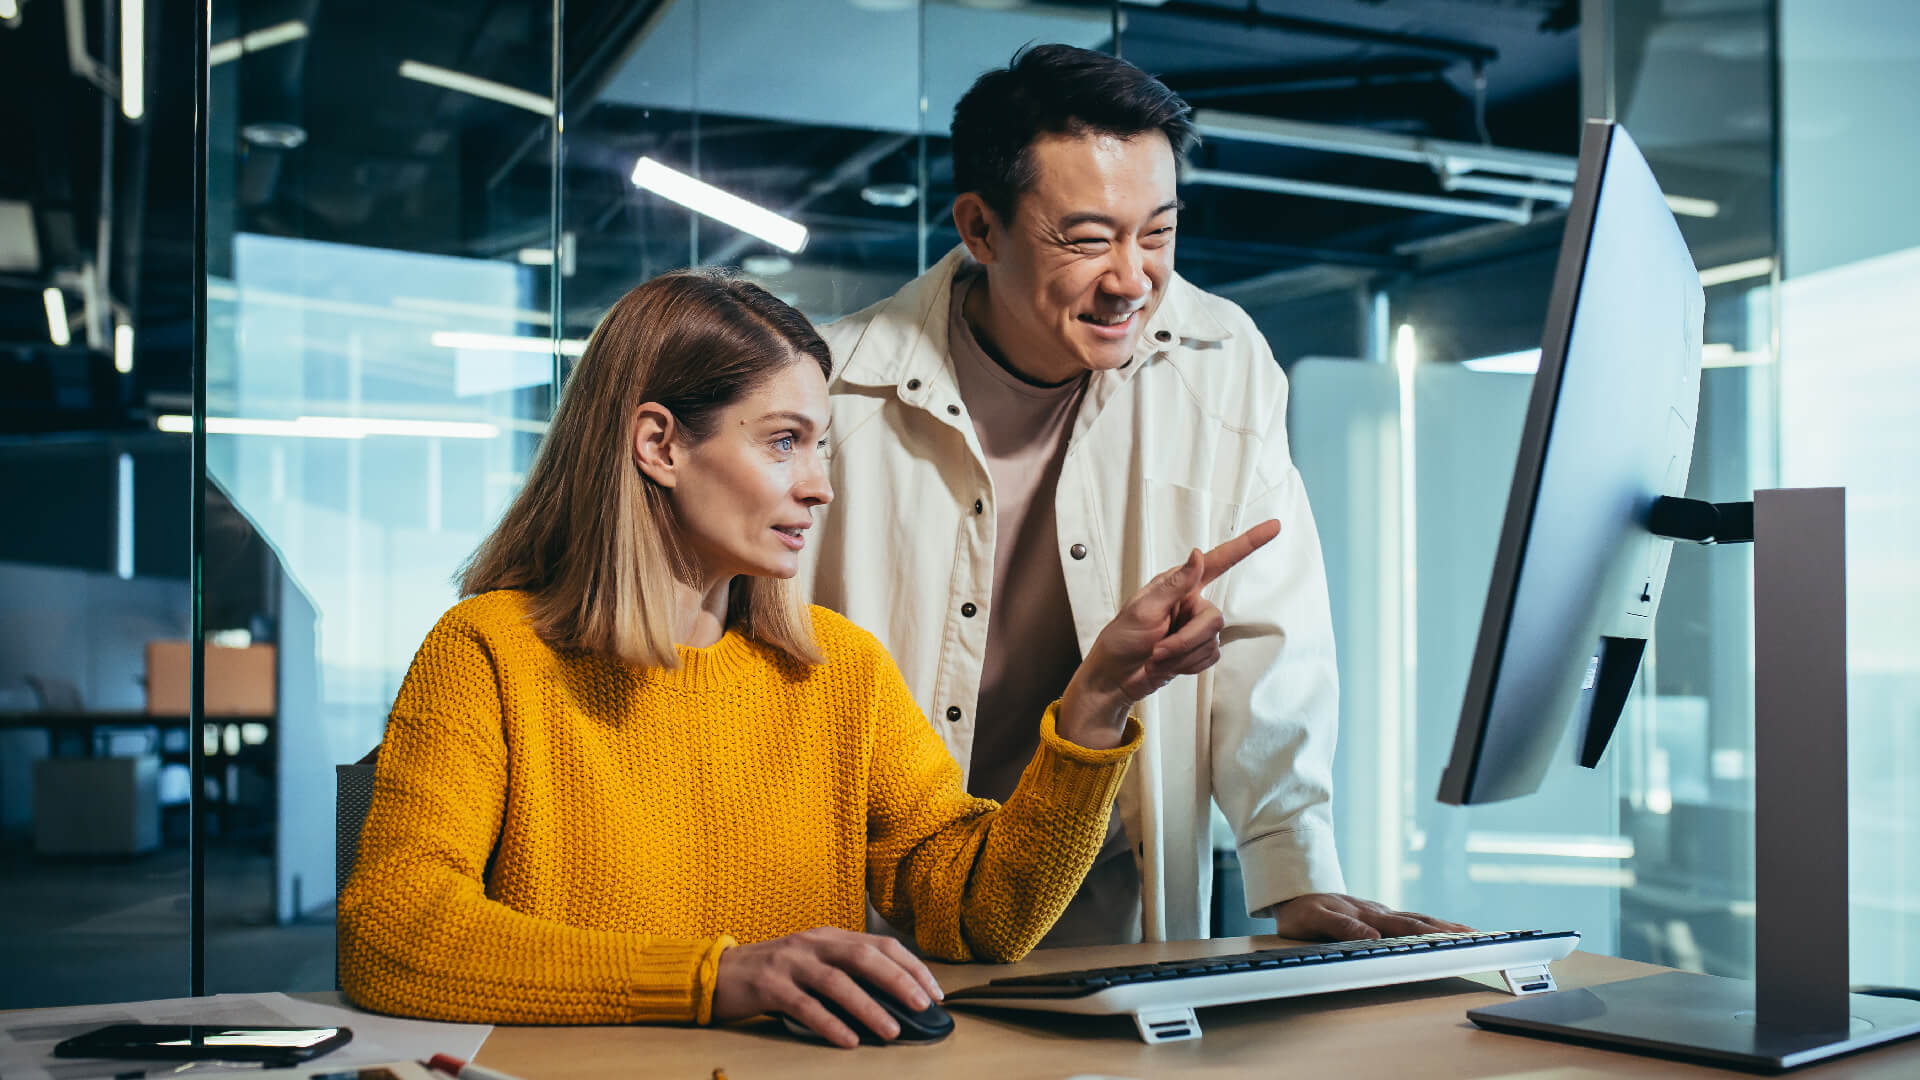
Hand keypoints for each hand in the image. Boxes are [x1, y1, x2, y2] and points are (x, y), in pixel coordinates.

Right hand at [709, 927, 943, 1048]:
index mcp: (829, 936)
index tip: (935, 990)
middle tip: (922, 1005)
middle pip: (864, 957)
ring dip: (869, 1007)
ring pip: (838, 982)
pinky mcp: (769, 986)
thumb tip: (892, 999)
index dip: (911, 966)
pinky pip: (805, 1006)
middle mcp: (813, 944)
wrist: (718, 973)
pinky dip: (830, 1023)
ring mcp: (790, 963)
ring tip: (891, 1030)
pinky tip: (848, 1040)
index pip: (880, 944)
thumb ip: (845, 971)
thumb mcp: (812, 962)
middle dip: (899, 981)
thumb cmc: (773, 972)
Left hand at [1058, 519, 1281, 747]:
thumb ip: (1175, 583)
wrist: (1116, 677)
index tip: (1273, 527)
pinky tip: (1167, 665)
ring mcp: (1196, 628)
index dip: (1248, 544)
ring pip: (1212, 642)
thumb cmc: (1121, 639)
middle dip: (1185, 641)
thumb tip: (1197, 554)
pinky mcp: (1198, 650)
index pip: (1219, 560)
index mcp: (1179, 584)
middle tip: (1157, 651)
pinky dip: (1186, 666)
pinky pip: (1209, 658)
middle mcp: (1192, 602)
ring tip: (1156, 657)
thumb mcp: (1143, 608)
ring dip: (1181, 656)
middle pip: (1214, 619)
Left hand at [1270, 893, 1473, 941]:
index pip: (1407, 927)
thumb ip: (1340, 926)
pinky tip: (1441, 929)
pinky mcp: (1376, 915)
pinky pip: (1408, 919)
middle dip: (1451, 930)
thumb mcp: (1312, 919)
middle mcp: (1378, 912)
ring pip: (1418, 918)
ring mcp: (1379, 912)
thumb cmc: (1300, 909)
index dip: (1433, 935)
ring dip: (1445, 926)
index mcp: (1368, 915)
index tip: (1458, 940)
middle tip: (1480, 937)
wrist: (1291, 892)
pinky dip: (1429, 925)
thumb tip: (1372, 936)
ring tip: (1471, 933)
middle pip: (1421, 922)